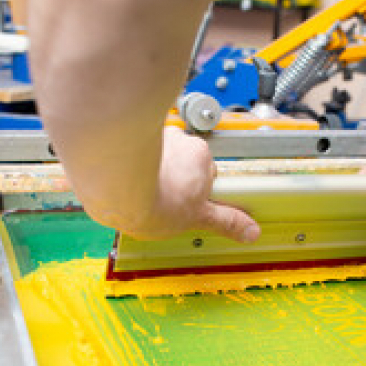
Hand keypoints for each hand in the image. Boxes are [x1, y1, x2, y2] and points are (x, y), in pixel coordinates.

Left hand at [87, 126, 259, 241]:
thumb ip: (226, 222)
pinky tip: (123, 180)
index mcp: (200, 155)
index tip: (186, 200)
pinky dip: (126, 161)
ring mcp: (150, 135)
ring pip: (155, 151)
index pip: (205, 170)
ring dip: (148, 167)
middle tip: (163, 199)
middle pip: (180, 158)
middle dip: (173, 176)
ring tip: (140, 191)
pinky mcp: (125, 136)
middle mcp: (177, 139)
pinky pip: (130, 147)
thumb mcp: (198, 218)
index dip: (196, 188)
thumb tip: (250, 231)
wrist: (115, 189)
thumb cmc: (156, 199)